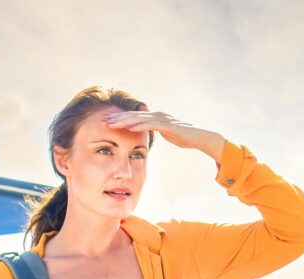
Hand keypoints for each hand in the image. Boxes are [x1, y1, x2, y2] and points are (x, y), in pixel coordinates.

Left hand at [101, 110, 223, 161]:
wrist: (200, 137)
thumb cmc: (185, 138)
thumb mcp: (167, 135)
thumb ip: (157, 133)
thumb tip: (150, 137)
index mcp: (155, 117)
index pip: (134, 117)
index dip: (120, 119)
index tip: (107, 122)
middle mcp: (156, 115)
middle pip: (133, 115)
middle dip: (117, 118)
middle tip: (103, 120)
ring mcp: (161, 119)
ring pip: (138, 118)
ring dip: (124, 121)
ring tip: (111, 124)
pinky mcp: (166, 125)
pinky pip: (149, 125)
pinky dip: (138, 126)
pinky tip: (128, 128)